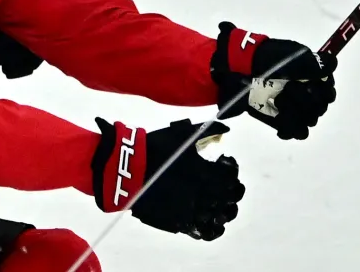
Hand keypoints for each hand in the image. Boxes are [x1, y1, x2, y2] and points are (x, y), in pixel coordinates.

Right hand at [92, 118, 243, 240]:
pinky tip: (211, 220)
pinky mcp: (181, 223)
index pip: (231, 176)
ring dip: (224, 208)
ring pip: (221, 216)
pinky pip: (205, 231)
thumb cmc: (154, 149)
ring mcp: (193, 211)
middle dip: (231, 189)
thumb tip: (226, 129)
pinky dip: (213, 227)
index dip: (231, 169)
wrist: (128, 169)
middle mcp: (204, 194)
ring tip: (219, 202)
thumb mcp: (181, 134)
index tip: (226, 164)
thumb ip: (207, 130)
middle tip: (224, 182)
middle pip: (230, 197)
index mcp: (206, 172)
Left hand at [211, 22, 336, 139]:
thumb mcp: (291, 55)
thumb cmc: (266, 58)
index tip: (306, 84)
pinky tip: (281, 126)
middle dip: (305, 99)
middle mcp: (308, 93)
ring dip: (295, 111)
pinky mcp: (283, 119)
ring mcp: (296, 107)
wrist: (239, 68)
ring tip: (278, 100)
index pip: (329, 92)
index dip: (321, 91)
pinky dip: (290, 129)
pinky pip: (297, 132)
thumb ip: (314, 62)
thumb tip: (333, 63)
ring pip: (310, 119)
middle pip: (320, 108)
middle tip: (288, 88)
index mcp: (313, 77)